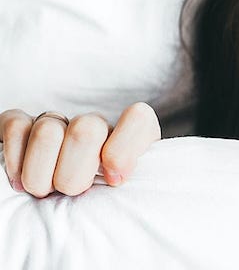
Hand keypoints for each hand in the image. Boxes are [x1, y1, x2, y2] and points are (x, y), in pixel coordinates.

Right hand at [0, 102, 160, 197]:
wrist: (59, 204)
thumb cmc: (99, 203)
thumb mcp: (124, 198)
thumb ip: (128, 186)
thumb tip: (115, 177)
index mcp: (129, 138)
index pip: (138, 119)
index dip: (124, 149)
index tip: (113, 180)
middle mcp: (95, 125)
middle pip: (86, 130)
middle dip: (74, 174)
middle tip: (71, 193)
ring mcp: (59, 122)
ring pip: (48, 132)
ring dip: (41, 174)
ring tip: (44, 191)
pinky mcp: (23, 125)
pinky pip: (16, 127)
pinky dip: (15, 160)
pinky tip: (20, 181)